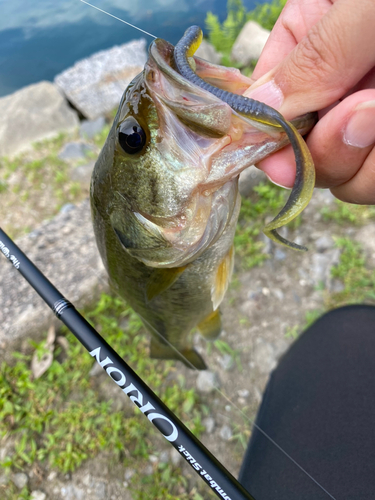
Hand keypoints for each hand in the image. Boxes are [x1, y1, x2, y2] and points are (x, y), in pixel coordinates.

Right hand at [244, 0, 374, 203]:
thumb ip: (315, 57)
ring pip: (338, 175)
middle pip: (298, 151)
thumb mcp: (362, 8)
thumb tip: (258, 110)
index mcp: (309, 41)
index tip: (278, 153)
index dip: (265, 133)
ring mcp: (362, 119)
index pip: (263, 100)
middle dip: (320, 150)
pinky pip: (369, 178)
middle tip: (361, 113)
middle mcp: (331, 85)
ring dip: (355, 158)